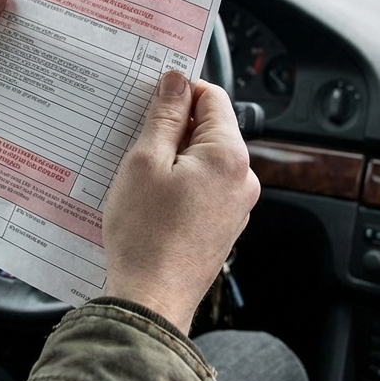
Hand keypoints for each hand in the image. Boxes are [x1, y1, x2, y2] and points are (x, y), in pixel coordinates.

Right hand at [101, 71, 259, 331]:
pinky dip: (178, 185)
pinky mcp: (224, 226)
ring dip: (173, 159)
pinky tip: (151, 201)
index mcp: (229, 155)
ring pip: (203, 160)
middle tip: (136, 146)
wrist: (151, 299)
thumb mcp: (144, 162)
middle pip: (209, 129)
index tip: (150, 103)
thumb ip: (164, 116)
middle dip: (173, 130)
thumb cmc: (145, 235)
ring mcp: (236, 205)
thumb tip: (175, 80)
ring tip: (140, 180)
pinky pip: (202, 188)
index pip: (211, 96)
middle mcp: (243, 178)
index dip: (178, 94)